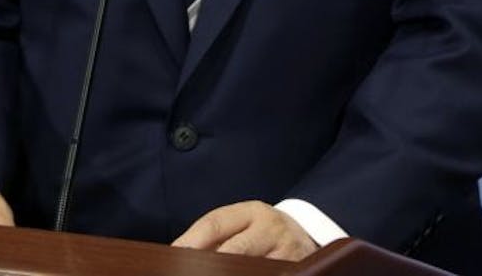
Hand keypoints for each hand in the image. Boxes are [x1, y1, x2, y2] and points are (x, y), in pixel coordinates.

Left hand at [172, 201, 318, 260]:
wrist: (308, 239)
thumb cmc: (264, 234)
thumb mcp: (244, 225)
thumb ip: (216, 235)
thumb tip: (181, 251)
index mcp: (252, 212)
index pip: (214, 224)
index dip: (190, 241)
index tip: (174, 255)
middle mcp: (272, 228)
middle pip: (233, 250)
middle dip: (209, 264)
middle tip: (190, 271)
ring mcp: (289, 250)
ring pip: (252, 268)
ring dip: (230, 273)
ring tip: (209, 274)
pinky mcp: (300, 266)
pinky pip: (272, 273)